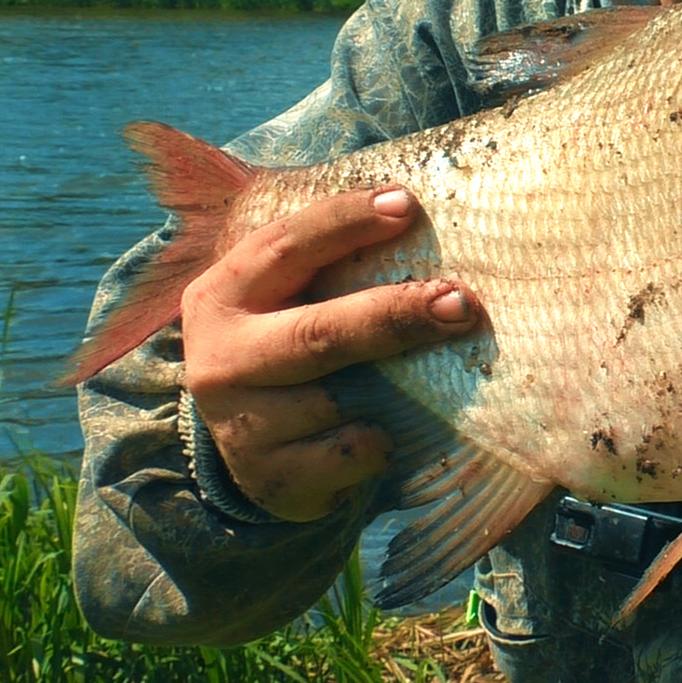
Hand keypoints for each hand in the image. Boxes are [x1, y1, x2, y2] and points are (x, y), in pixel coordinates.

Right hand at [180, 187, 479, 521]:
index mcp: (225, 294)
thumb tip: (416, 208)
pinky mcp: (269, 477)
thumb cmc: (291, 347)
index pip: (284, 246)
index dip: (343, 222)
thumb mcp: (288, 297)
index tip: (406, 205)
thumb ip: (327, 258)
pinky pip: (349, 455)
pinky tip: (379, 434)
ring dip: (391, 393)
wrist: (255, 452)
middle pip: (319, 333)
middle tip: (460, 303)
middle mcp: (221, 356)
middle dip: (395, 315)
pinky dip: (375, 444)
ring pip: (336, 402)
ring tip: (423, 382)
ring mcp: (240, 422)